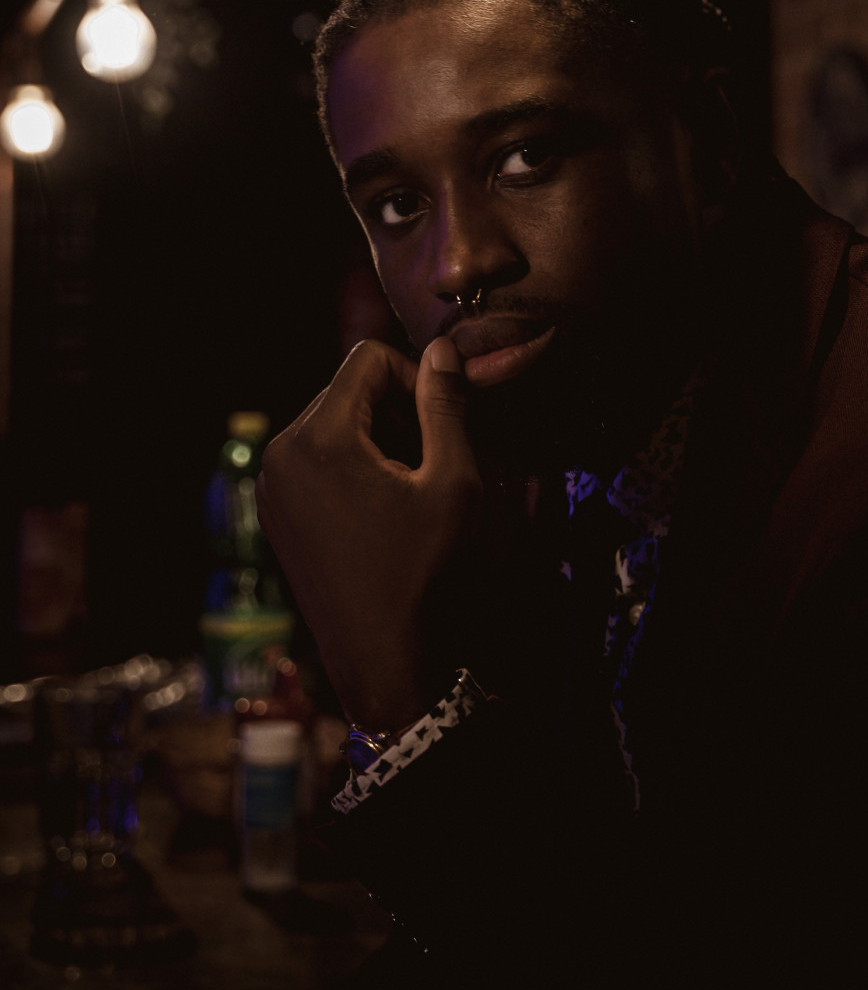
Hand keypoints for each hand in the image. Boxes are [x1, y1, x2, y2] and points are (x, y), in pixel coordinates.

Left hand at [256, 336, 481, 729]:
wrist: (384, 662)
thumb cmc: (424, 574)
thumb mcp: (453, 482)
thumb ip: (447, 406)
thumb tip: (443, 349)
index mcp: (315, 439)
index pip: (368, 360)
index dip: (417, 380)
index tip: (445, 425)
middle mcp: (279, 454)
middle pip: (348, 390)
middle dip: (397, 412)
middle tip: (433, 463)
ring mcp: (270, 487)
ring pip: (334, 423)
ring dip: (379, 439)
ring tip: (411, 489)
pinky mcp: (274, 512)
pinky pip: (317, 458)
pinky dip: (354, 466)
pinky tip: (384, 509)